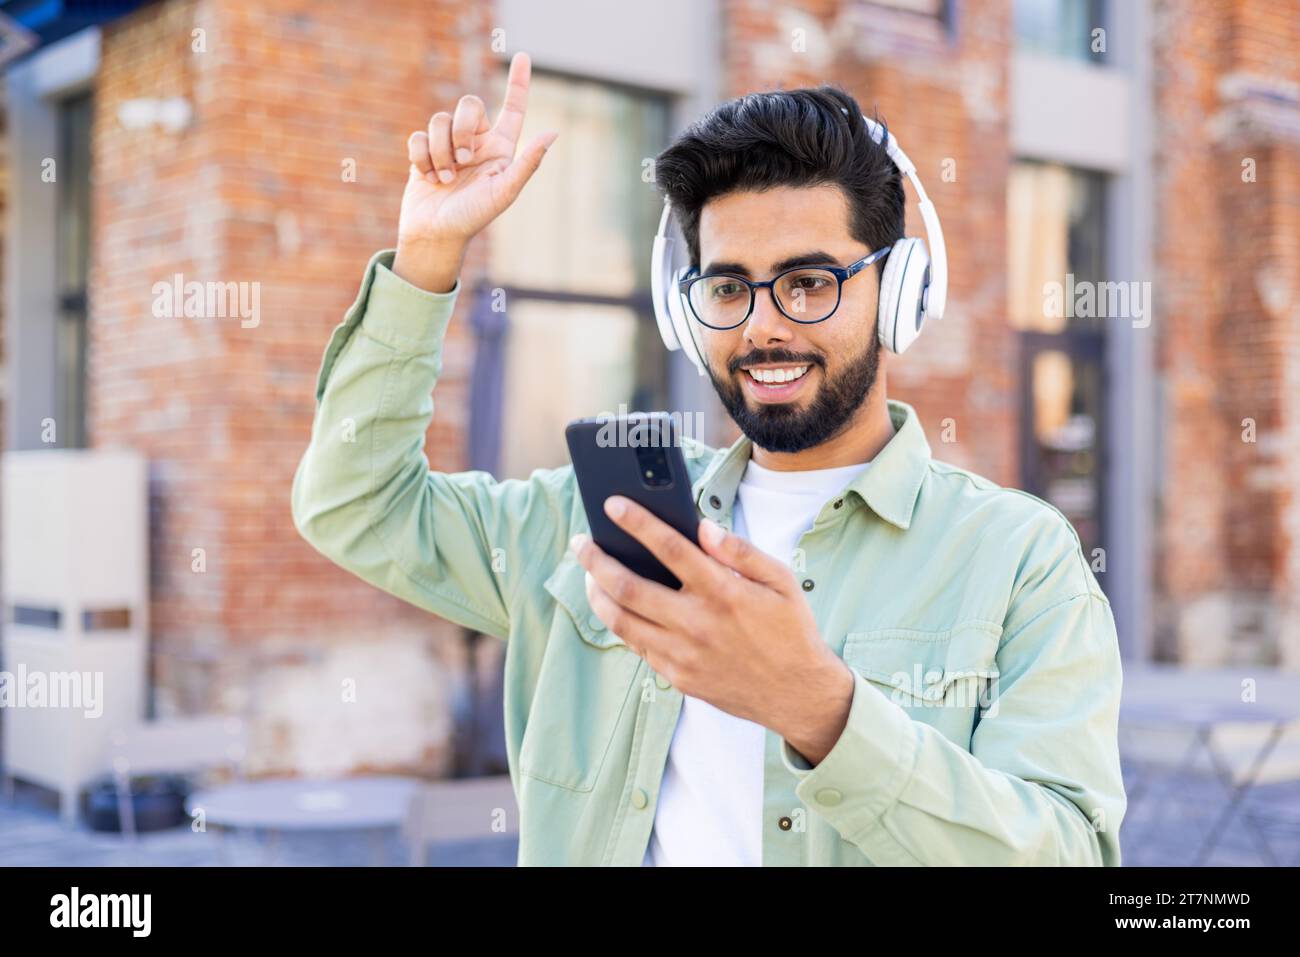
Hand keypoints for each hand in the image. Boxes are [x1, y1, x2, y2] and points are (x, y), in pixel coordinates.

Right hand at [394, 51, 557, 290]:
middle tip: (463, 162)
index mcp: (500, 149)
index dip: (519, 83)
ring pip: (438, 120)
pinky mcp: (423, 153)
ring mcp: (448, 147)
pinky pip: (418, 136)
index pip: (512, 108)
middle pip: (468, 105)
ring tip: (444, 181)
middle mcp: (475, 143)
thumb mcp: (504, 192)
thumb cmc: (473, 218)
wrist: (435, 236)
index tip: (525, 57)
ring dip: (440, 152)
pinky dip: (421, 157)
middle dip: (461, 130)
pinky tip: (426, 178)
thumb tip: (553, 133)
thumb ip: (528, 163)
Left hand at [570, 497, 854, 762]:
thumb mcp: (781, 582)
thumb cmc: (790, 631)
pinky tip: (614, 605)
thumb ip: (741, 552)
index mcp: (724, 593)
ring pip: (621, 621)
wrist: (798, 694)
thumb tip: (703, 527)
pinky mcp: (677, 677)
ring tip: (588, 574)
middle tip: (581, 542)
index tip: (613, 504)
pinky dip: (619, 622)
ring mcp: (683, 654)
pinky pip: (637, 646)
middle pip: (628, 587)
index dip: (637, 523)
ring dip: (596, 593)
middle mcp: (697, 624)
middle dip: (596, 560)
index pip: (670, 548)